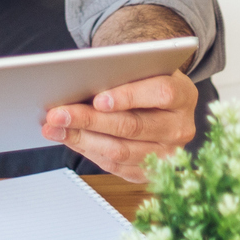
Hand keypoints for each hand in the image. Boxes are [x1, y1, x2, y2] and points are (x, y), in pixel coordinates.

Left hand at [42, 71, 198, 182]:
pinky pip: (115, 165)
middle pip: (133, 126)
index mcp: (184, 94)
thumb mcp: (142, 66)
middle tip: (58, 114)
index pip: (160, 93)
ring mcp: (168, 154)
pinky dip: (88, 151)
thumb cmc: (145, 78)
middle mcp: (180, 128)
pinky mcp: (150, 172)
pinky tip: (69, 139)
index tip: (98, 99)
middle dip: (90, 120)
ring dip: (82, 140)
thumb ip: (122, 71)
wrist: (160, 100)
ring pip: (121, 151)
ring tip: (54, 129)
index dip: (129, 96)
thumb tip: (81, 78)